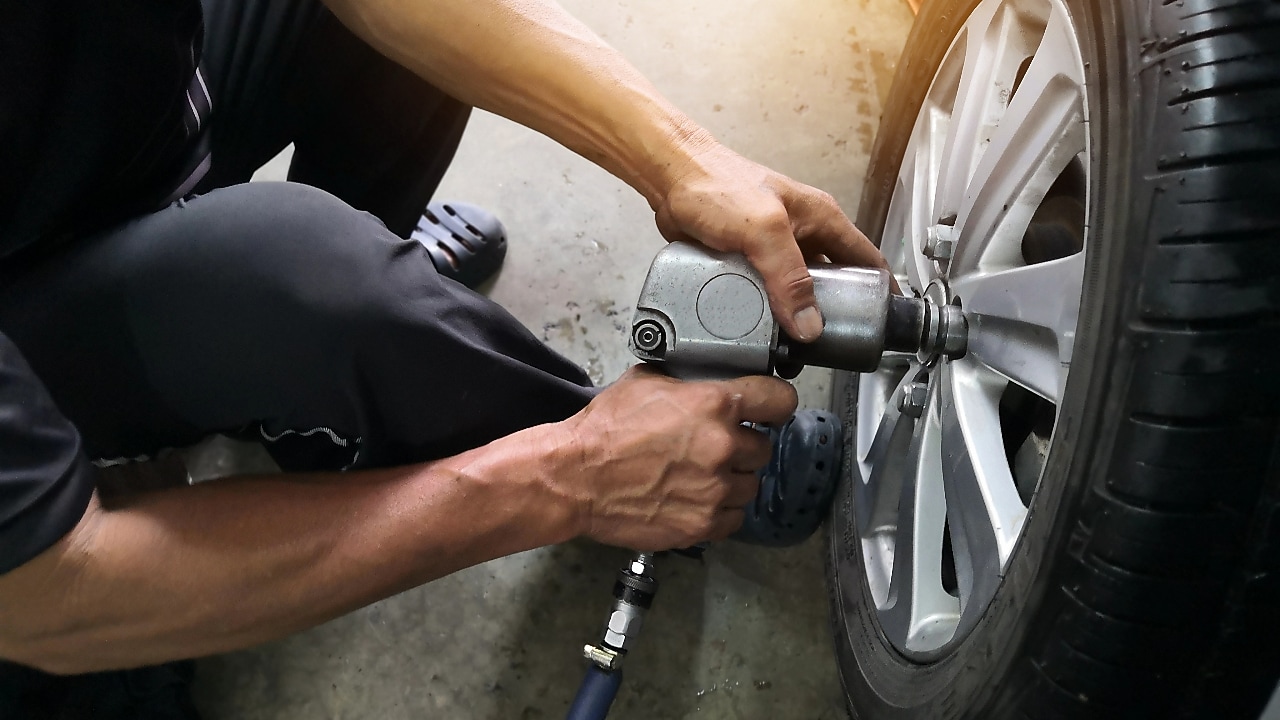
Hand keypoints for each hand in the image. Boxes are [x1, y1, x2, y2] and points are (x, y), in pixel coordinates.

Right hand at [558, 366, 797, 549]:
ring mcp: (716, 489)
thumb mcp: (647, 382)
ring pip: (751, 484)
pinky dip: (720, 511)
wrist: (576, 478)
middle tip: (715, 446)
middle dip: (743, 445)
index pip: (779, 400)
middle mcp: (723, 446)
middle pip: (763, 446)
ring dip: (733, 480)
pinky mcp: (703, 523)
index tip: (770, 409)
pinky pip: (734, 518)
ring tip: (702, 476)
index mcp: (715, 404)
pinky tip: (697, 499)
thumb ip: (688, 382)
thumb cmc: (605, 430)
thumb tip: (706, 380)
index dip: (775, 403)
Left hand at [653, 139, 891, 341]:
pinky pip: (766, 294)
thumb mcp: (764, 230)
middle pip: (832, 282)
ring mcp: (774, 251)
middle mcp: (802, 235)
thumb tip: (810, 324)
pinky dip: (767, 313)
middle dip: (834, 313)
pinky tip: (764, 333)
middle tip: (834, 345)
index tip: (885, 323)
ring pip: (796, 292)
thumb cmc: (718, 186)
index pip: (866, 258)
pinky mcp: (747, 263)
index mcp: (821, 219)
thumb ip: (788, 276)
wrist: (670, 180)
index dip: (881, 290)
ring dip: (797, 317)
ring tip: (798, 349)